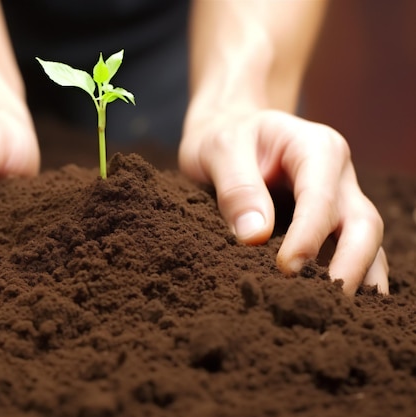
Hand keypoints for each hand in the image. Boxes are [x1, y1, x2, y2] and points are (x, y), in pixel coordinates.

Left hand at [178, 109, 387, 295]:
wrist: (226, 130)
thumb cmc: (223, 138)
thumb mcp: (219, 149)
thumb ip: (236, 188)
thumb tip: (253, 237)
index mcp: (316, 148)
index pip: (320, 199)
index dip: (308, 237)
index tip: (286, 270)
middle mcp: (337, 174)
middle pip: (361, 223)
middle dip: (351, 265)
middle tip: (326, 303)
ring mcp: (339, 197)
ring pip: (365, 240)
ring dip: (358, 277)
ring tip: (340, 315)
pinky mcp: (330, 220)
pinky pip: (349, 249)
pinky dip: (349, 275)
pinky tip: (337, 305)